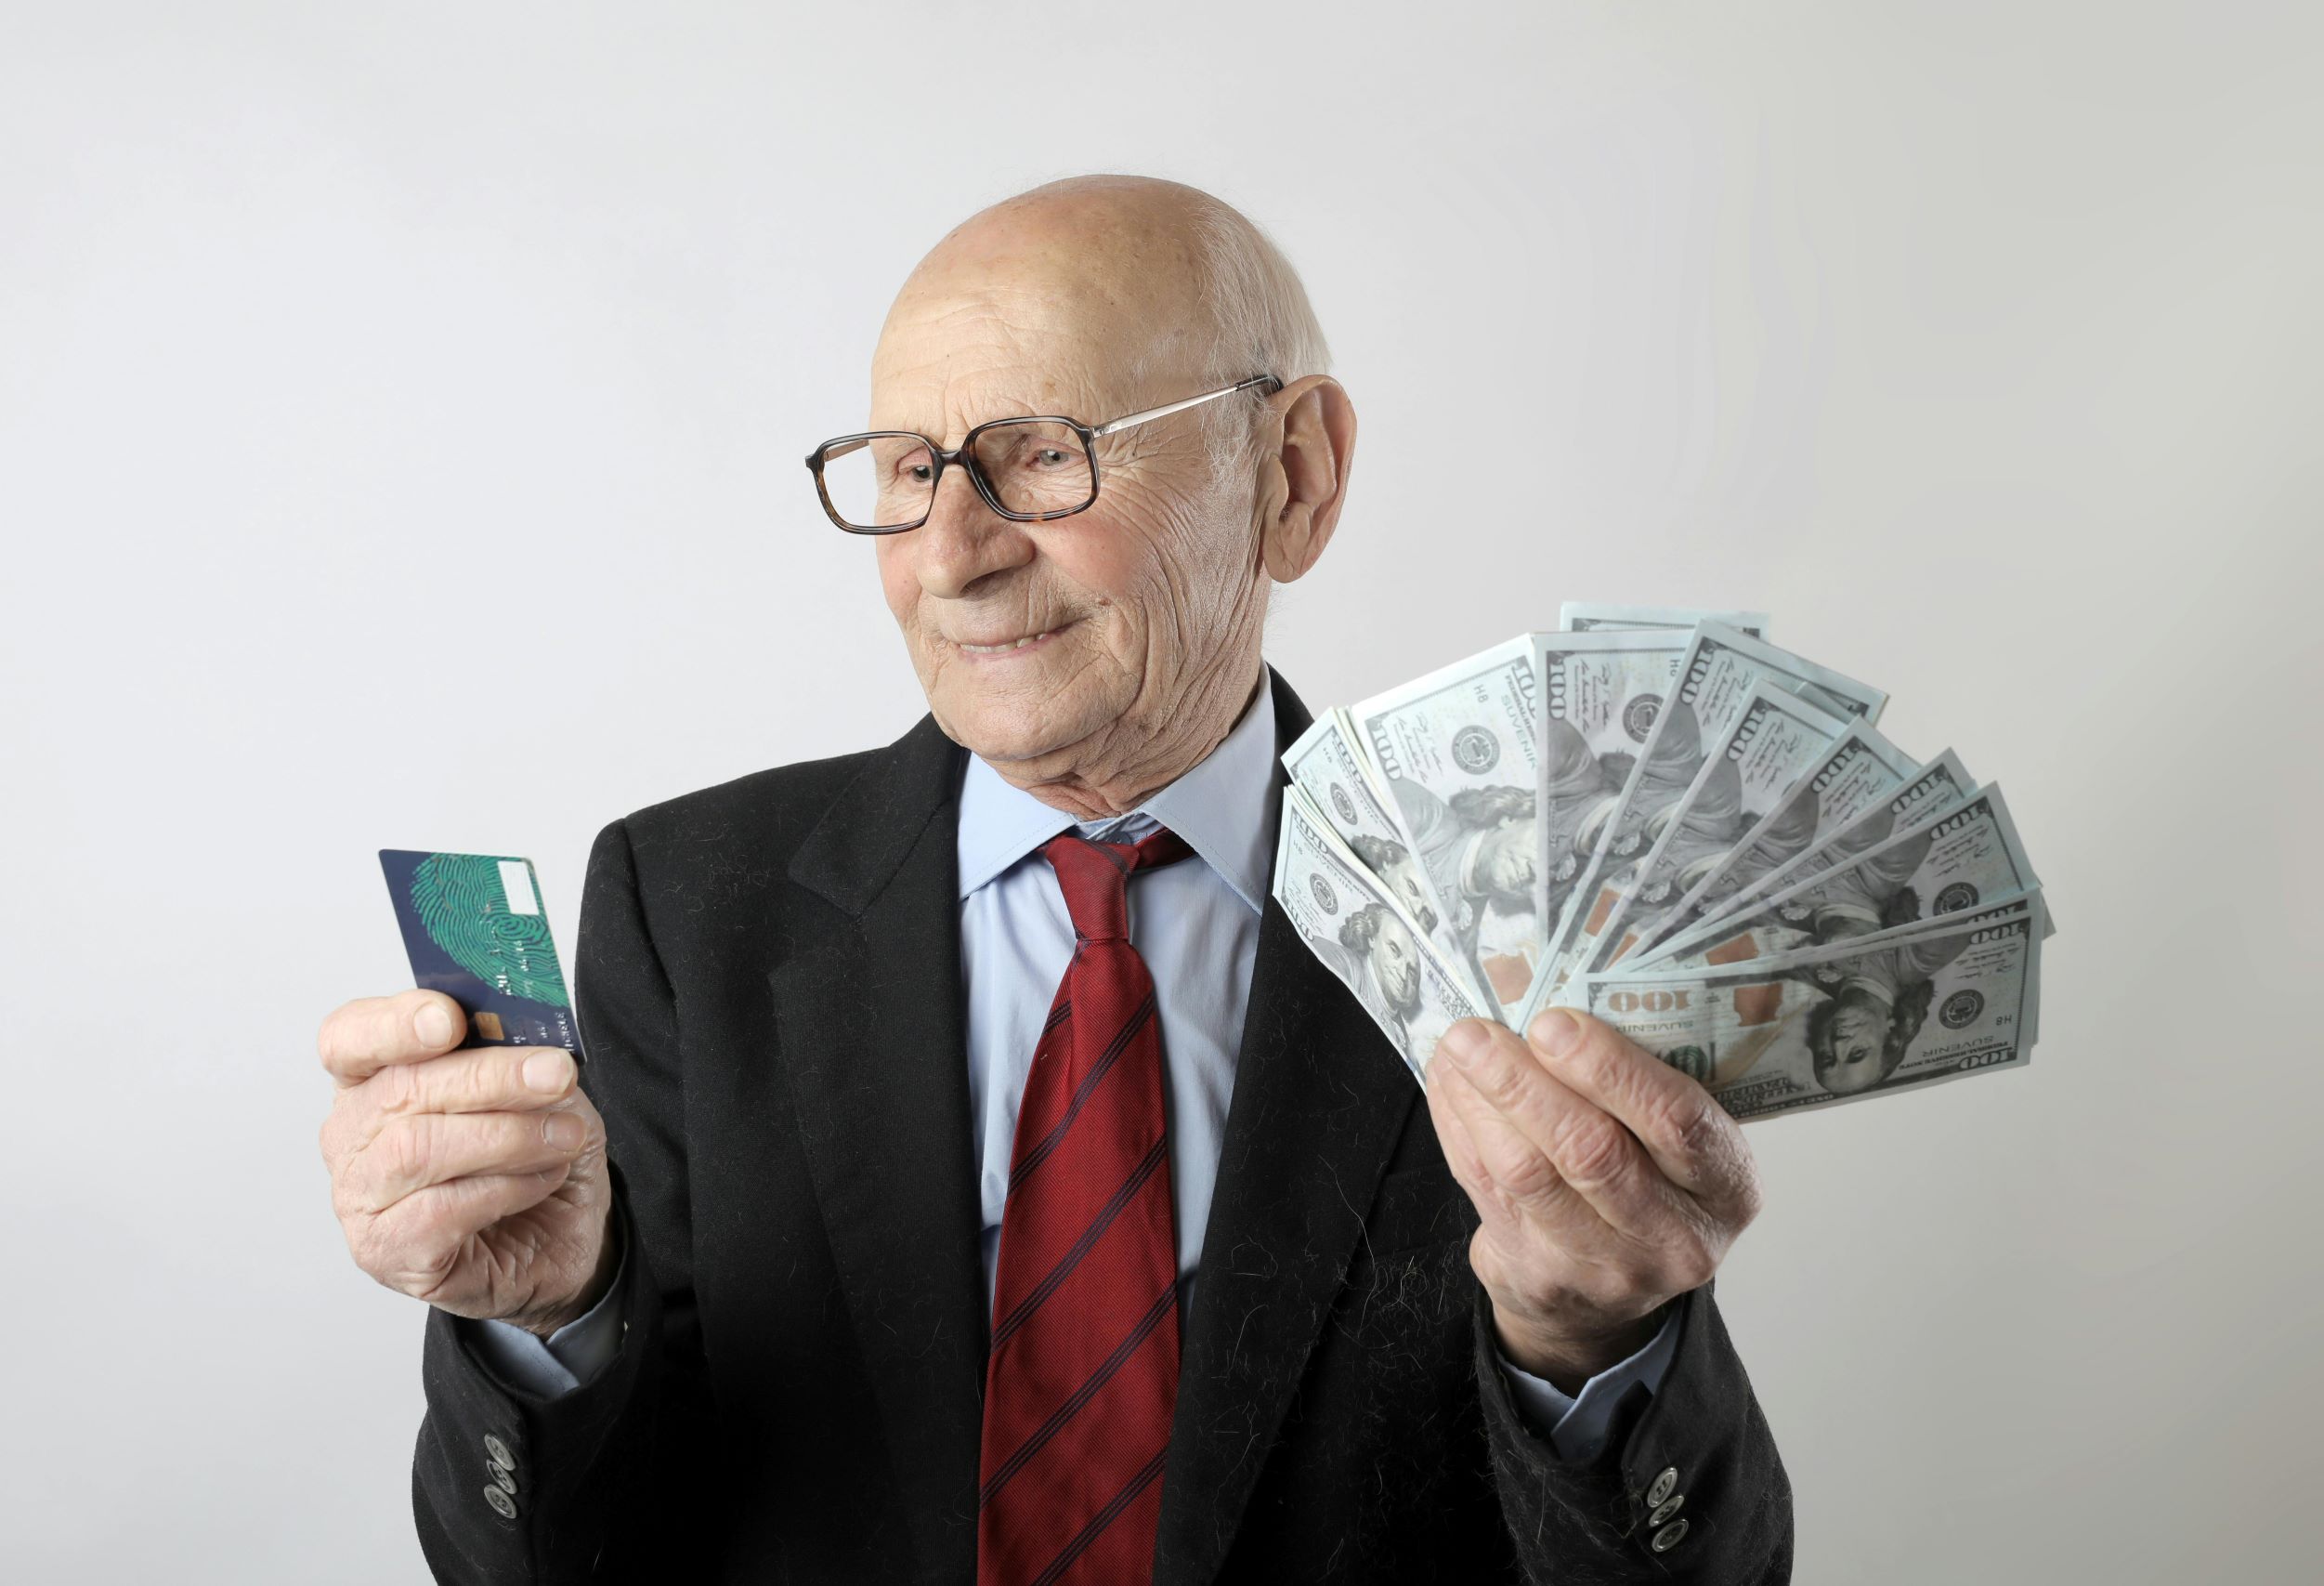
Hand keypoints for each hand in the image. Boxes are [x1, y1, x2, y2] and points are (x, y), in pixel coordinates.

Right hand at [318, 989, 615, 1335]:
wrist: (561, 1235)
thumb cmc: (534, 1152)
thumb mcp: (538, 1086)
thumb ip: (515, 1051)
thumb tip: (519, 1029)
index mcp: (373, 1077)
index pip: (349, 1037)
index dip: (394, 1024)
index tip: (450, 1020)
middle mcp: (352, 1136)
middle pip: (399, 1091)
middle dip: (489, 1078)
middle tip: (557, 1075)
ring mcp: (361, 1199)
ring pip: (418, 1151)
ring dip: (507, 1137)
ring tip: (564, 1136)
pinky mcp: (386, 1253)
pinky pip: (439, 1211)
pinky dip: (505, 1188)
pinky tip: (543, 1179)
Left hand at [1426, 1008, 1762, 1392]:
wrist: (1607, 1301)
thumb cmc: (1647, 1185)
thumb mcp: (1677, 1145)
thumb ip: (1641, 1085)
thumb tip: (1556, 995)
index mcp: (1727, 1185)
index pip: (1679, 1121)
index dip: (1611, 1070)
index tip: (1552, 1022)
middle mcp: (1677, 1236)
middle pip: (1592, 1152)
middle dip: (1525, 1083)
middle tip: (1478, 1032)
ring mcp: (1608, 1269)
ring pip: (1529, 1174)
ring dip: (1482, 1101)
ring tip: (1457, 1048)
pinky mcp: (1542, 1279)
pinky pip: (1488, 1191)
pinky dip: (1460, 1129)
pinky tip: (1450, 1087)